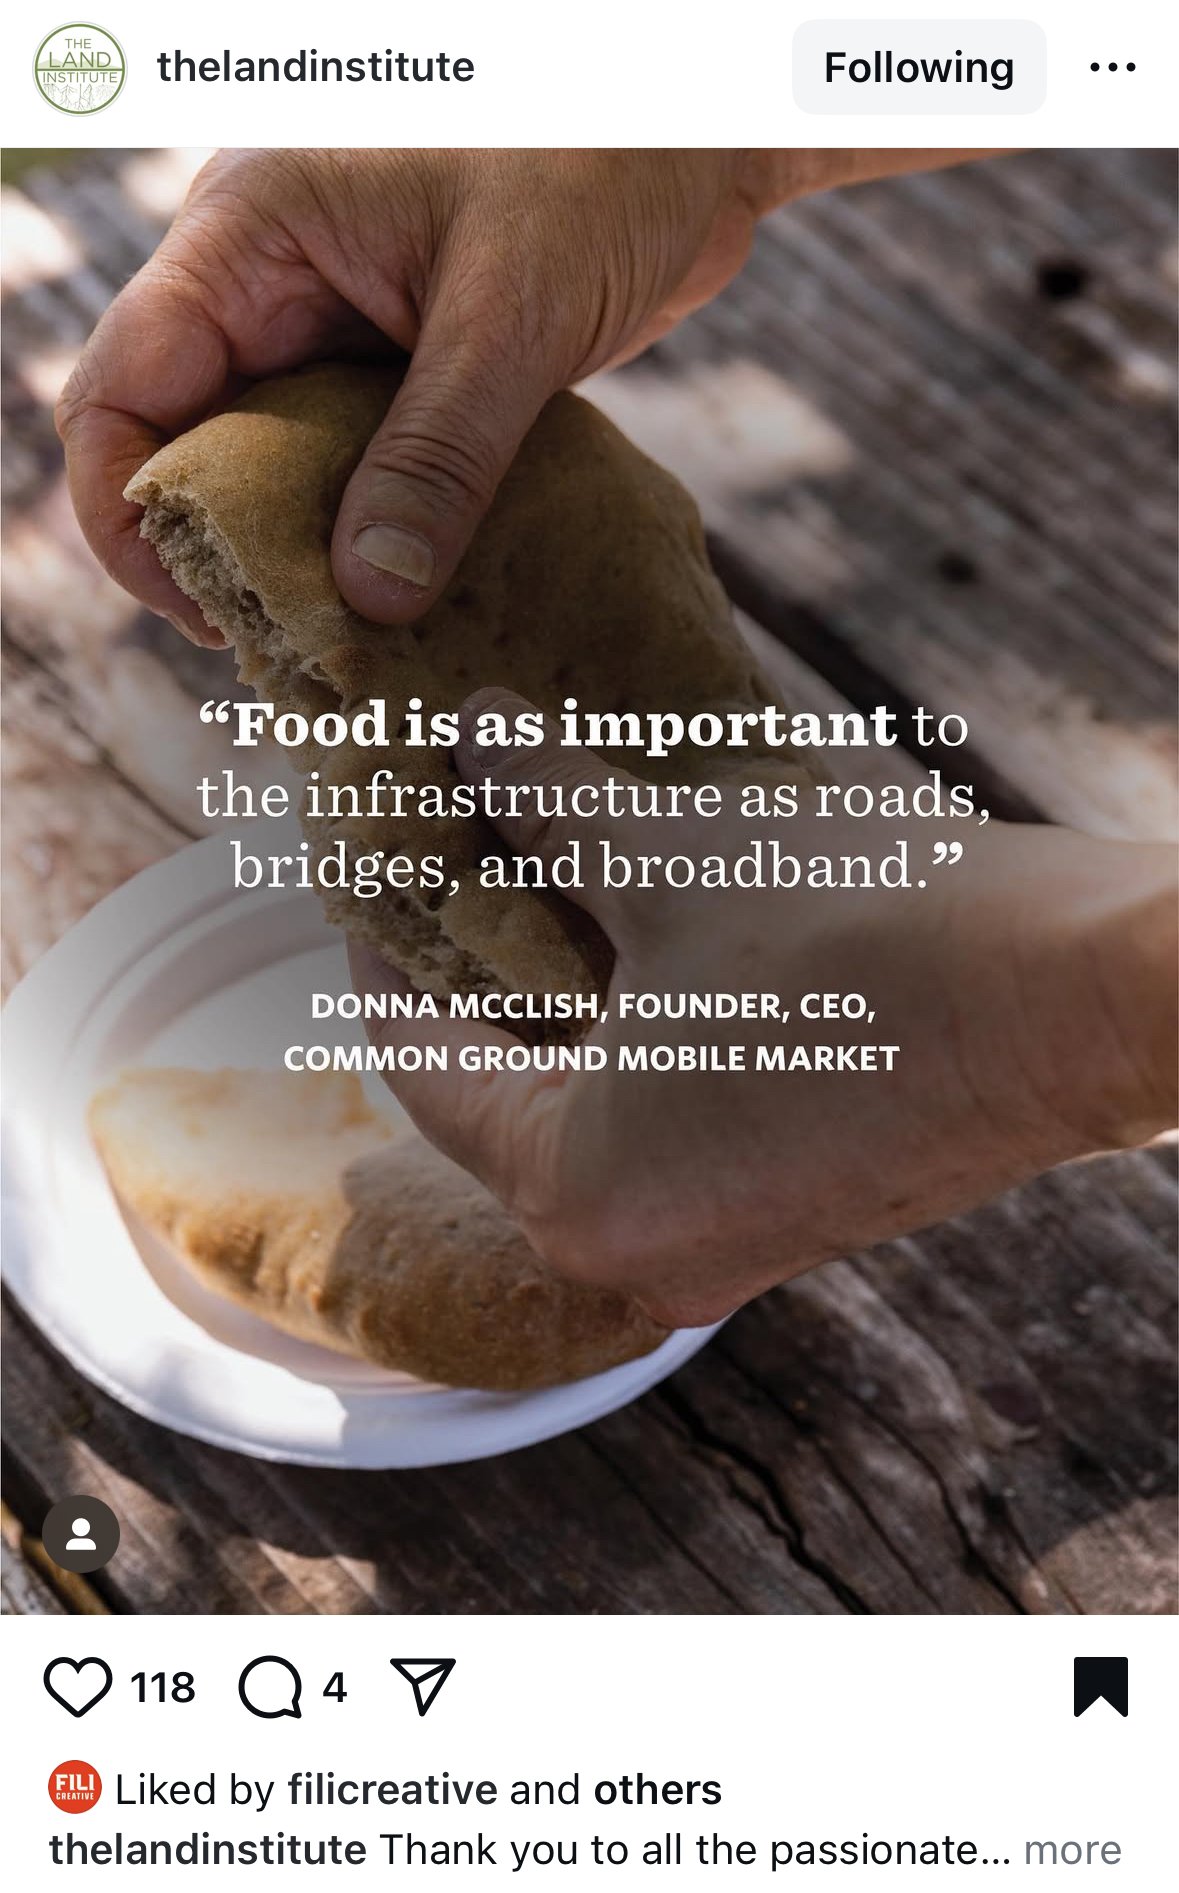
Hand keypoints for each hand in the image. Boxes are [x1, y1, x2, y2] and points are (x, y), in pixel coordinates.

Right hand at [57, 147, 781, 643]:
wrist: (700, 131)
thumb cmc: (602, 155)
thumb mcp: (511, 314)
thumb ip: (439, 456)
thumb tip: (368, 596)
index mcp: (249, 235)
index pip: (122, 387)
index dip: (130, 511)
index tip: (204, 608)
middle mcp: (272, 284)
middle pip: (189, 442)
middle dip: (224, 549)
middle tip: (290, 645)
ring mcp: (335, 326)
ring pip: (275, 465)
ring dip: (306, 552)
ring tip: (351, 642)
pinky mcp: (402, 367)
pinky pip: (356, 463)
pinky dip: (374, 529)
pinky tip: (409, 594)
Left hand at [351, 692, 1176, 1327]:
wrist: (1087, 1003)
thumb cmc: (866, 943)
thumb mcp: (675, 857)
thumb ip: (546, 802)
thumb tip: (470, 735)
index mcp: (576, 1196)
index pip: (423, 1062)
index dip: (388, 942)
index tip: (376, 856)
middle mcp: (643, 1252)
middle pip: (512, 1088)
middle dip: (486, 959)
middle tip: (464, 844)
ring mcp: (734, 1242)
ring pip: (604, 1102)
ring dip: (576, 988)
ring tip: (556, 864)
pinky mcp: (808, 1206)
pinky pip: (683, 1116)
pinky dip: (656, 1027)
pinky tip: (662, 926)